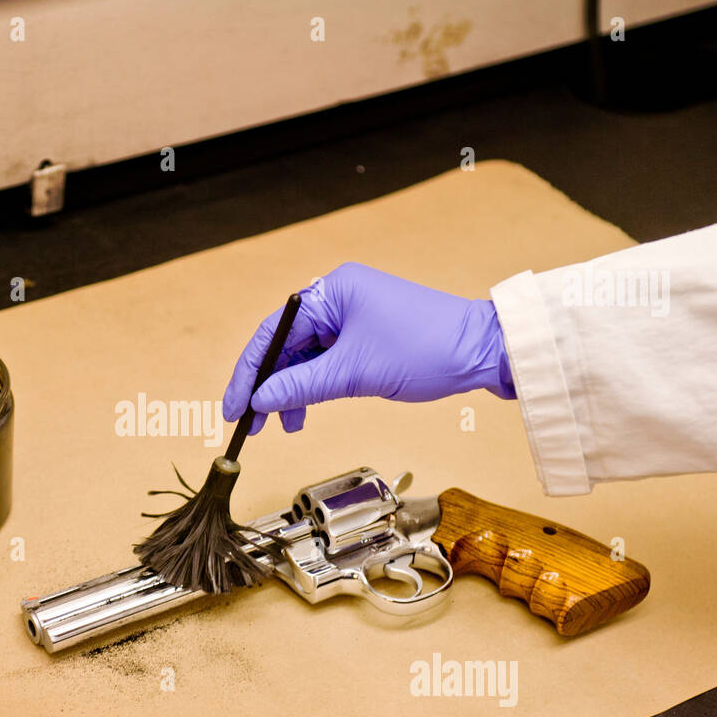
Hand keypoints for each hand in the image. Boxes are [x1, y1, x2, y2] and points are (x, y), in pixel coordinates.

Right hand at [222, 262, 515, 432]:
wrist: (482, 351)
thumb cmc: (427, 347)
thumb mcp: (354, 373)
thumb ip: (301, 387)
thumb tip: (260, 400)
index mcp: (331, 291)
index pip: (273, 332)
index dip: (249, 372)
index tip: (235, 406)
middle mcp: (338, 298)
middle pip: (285, 345)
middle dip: (268, 386)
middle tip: (253, 423)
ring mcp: (353, 317)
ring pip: (305, 357)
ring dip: (291, 392)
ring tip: (284, 425)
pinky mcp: (366, 337)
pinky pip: (326, 362)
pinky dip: (314, 388)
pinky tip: (306, 411)